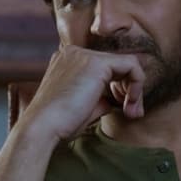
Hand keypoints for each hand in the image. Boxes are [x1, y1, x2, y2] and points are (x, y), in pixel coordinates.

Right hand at [18, 45, 146, 141]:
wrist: (43, 127)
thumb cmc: (59, 124)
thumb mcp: (83, 108)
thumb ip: (100, 99)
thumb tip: (115, 101)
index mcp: (67, 61)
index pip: (104, 67)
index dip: (118, 87)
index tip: (123, 109)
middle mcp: (74, 53)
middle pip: (116, 64)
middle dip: (130, 89)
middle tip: (133, 112)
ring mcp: (84, 55)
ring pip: (126, 63)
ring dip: (135, 88)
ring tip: (132, 111)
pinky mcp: (96, 63)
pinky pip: (131, 64)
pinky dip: (137, 83)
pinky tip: (131, 102)